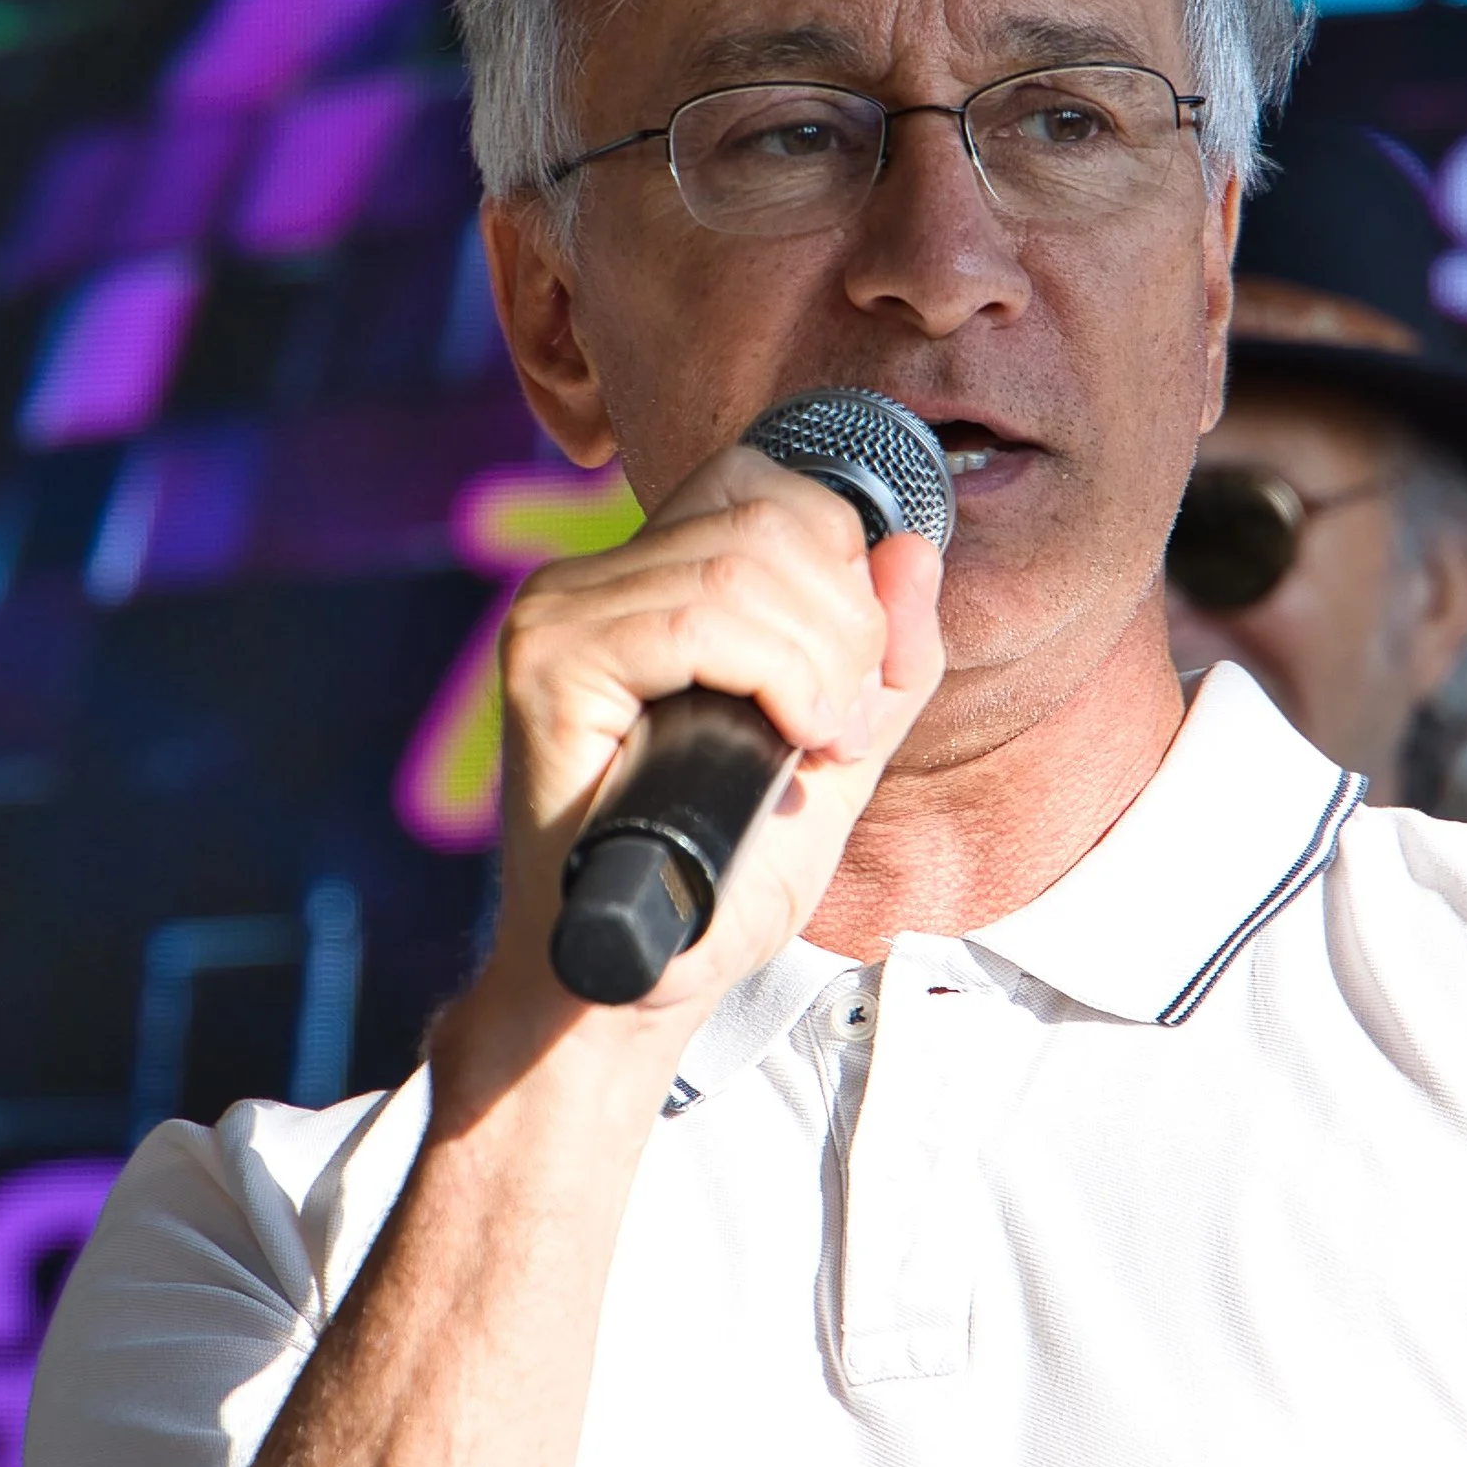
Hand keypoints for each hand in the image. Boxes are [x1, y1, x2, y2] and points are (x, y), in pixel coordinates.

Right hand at [442, 448, 946, 1104]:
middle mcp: (593, 579)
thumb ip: (885, 659)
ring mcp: (561, 613)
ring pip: (745, 563)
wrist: (640, 978)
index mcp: (653, 580)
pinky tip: (791, 739)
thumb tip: (915, 546)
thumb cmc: (721, 877)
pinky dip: (777, 674)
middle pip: (772, 516)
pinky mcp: (550, 662)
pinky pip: (698, 617)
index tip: (854, 682)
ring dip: (822, 663)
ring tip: (815, 745)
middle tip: (842, 729)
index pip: (772, 488)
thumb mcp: (838, 752)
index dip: (847, 567)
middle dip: (850, 625)